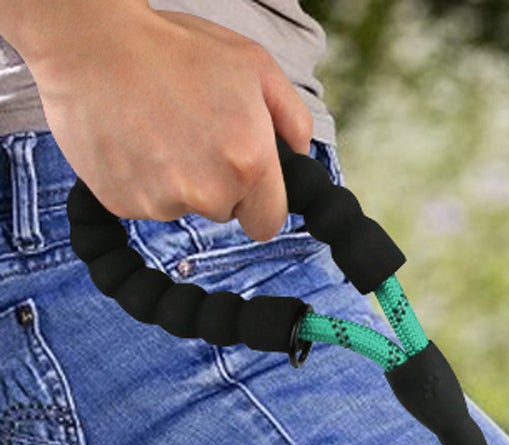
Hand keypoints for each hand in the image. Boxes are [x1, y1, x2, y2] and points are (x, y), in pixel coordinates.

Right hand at [20, 0, 313, 239]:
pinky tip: (130, 138)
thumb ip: (291, 115)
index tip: (244, 184)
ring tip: (155, 128)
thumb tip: (300, 152)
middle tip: (190, 133)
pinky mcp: (123, 201)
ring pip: (182, 206)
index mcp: (249, 164)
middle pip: (224, 212)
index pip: (267, 223)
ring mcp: (163, 200)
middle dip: (215, 183)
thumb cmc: (171, 47)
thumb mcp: (252, 65)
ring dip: (175, 179)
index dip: (257, 203)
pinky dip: (138, 178)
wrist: (89, 39)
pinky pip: (142, 202)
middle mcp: (209, 191)